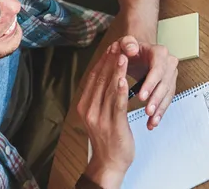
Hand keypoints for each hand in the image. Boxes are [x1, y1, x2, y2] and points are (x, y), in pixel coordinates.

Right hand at [78, 49, 134, 187]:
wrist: (109, 163)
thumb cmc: (107, 139)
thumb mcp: (98, 115)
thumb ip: (99, 97)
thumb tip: (104, 77)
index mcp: (84, 106)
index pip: (93, 78)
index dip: (101, 61)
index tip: (109, 47)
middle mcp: (89, 110)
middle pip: (100, 80)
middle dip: (110, 61)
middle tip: (117, 44)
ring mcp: (100, 118)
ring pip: (109, 89)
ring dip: (117, 71)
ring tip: (122, 55)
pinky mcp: (113, 125)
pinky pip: (117, 104)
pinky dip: (121, 91)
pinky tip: (125, 79)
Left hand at [112, 35, 178, 129]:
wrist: (137, 52)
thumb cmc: (130, 48)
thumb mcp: (126, 42)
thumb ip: (127, 42)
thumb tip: (131, 48)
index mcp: (160, 52)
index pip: (157, 69)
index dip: (150, 83)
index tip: (141, 96)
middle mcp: (169, 63)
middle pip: (165, 84)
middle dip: (156, 99)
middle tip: (147, 111)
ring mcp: (170, 75)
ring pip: (168, 94)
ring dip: (160, 109)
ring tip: (151, 121)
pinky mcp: (168, 86)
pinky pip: (166, 100)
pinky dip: (160, 112)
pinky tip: (153, 122)